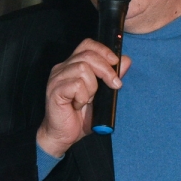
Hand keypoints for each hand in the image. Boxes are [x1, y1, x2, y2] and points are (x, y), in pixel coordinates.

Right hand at [36, 38, 130, 157]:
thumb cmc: (80, 116)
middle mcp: (63, 67)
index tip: (116, 63)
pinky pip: (76, 85)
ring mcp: (57, 78)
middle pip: (88, 54)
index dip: (103, 50)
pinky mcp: (54, 90)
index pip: (87, 44)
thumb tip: (126, 61)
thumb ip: (112, 77)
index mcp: (73, 65)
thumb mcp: (102, 96)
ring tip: (88, 100)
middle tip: (115, 85)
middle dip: (106, 69)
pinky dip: (83, 96)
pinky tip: (79, 105)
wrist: (63, 136)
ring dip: (92, 87)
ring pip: (82, 68)